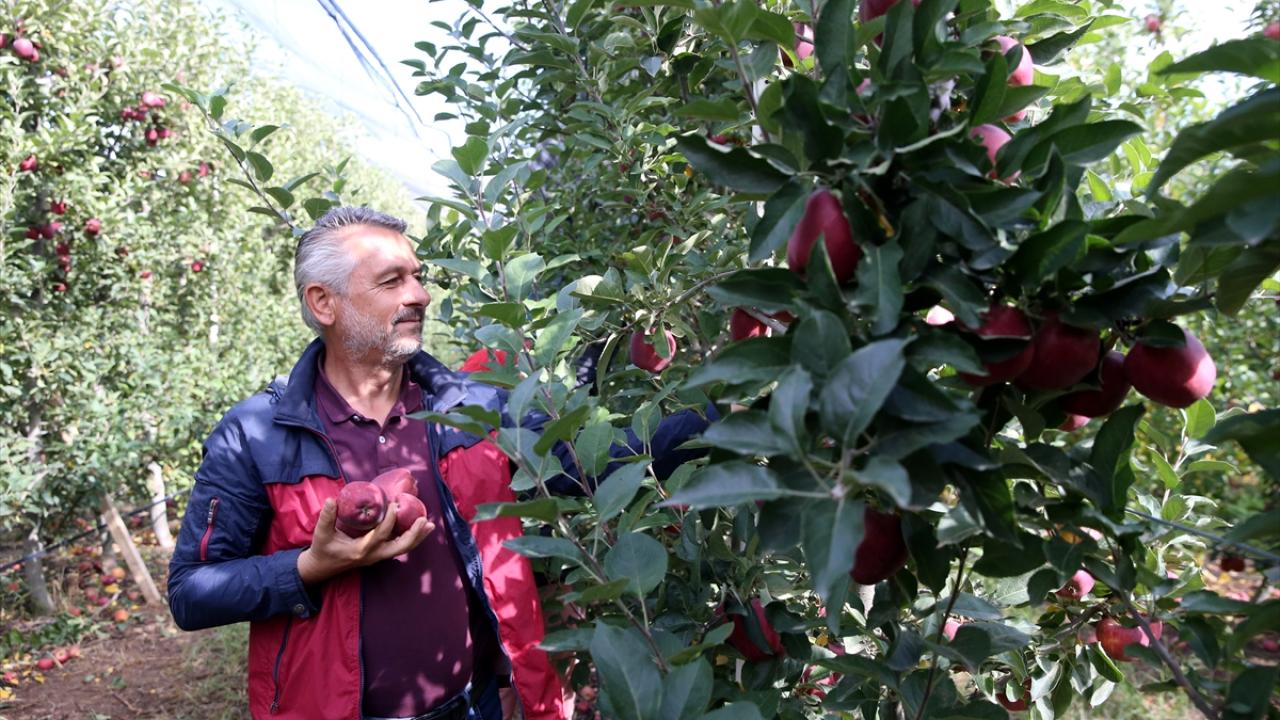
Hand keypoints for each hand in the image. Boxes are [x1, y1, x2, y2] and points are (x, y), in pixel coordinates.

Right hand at [296, 498, 433, 585]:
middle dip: (414, 535)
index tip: (395, 505)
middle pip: (400, 548)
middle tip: (425, 520)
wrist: (321, 568)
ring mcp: (378, 557)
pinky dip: (410, 538)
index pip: (380, 535)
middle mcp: (373, 556)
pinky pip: (398, 547)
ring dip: (417, 537)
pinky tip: (419, 528)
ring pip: (402, 549)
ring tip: (430, 525)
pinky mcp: (379, 554)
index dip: (390, 520)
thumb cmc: (322, 550)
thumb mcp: (321, 534)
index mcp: (361, 550)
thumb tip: (332, 499)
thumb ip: (326, 517)